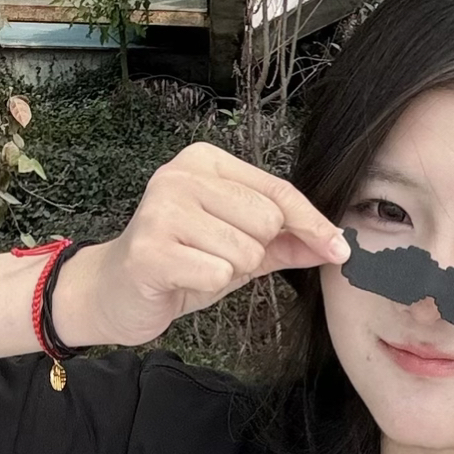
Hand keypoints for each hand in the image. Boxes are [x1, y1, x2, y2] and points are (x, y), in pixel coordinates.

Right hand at [54, 144, 348, 346]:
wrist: (114, 291)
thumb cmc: (178, 261)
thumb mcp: (238, 246)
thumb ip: (286, 241)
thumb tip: (336, 246)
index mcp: (205, 163)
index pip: (280, 191)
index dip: (313, 224)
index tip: (339, 248)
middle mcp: (181, 176)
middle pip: (267, 221)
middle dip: (253, 252)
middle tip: (216, 256)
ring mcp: (162, 210)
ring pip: (245, 252)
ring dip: (228, 272)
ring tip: (196, 266)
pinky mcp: (151, 249)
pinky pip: (218, 275)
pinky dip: (207, 285)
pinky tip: (182, 278)